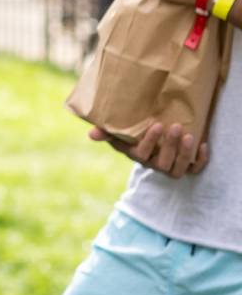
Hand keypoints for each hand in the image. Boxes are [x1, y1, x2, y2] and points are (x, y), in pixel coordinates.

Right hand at [89, 122, 208, 177]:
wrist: (155, 145)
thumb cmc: (135, 136)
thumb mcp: (120, 134)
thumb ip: (107, 132)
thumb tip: (91, 134)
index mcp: (137, 156)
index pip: (141, 154)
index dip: (150, 142)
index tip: (156, 125)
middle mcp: (154, 165)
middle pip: (162, 163)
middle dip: (169, 146)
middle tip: (175, 126)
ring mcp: (170, 168)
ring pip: (178, 168)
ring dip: (184, 153)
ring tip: (188, 135)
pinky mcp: (186, 168)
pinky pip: (194, 169)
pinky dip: (200, 160)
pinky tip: (203, 145)